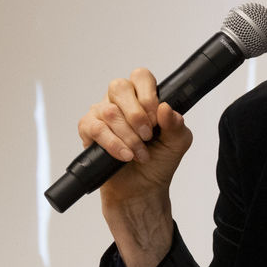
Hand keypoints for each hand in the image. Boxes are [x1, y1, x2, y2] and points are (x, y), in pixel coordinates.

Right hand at [79, 68, 192, 202]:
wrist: (142, 189)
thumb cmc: (158, 161)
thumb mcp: (177, 143)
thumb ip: (176, 124)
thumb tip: (166, 108)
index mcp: (142, 96)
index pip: (141, 77)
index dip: (148, 95)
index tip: (156, 118)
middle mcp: (120, 100)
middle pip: (120, 87)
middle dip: (136, 114)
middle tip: (148, 136)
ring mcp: (102, 113)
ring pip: (110, 111)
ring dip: (129, 136)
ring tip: (140, 154)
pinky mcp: (89, 130)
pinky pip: (96, 129)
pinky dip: (113, 144)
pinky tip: (125, 156)